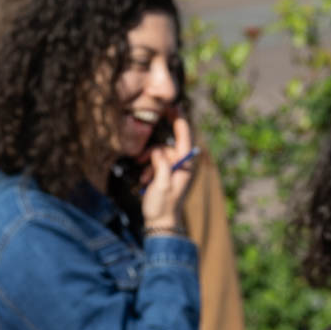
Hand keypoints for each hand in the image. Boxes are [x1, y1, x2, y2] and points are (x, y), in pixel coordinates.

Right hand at [140, 112, 195, 232]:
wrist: (161, 224)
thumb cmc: (162, 206)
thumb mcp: (161, 185)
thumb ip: (162, 165)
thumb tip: (158, 152)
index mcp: (186, 167)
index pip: (185, 138)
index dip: (180, 121)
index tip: (175, 106)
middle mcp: (183, 166)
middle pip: (170, 146)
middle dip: (155, 149)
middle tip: (145, 152)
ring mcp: (175, 170)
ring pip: (160, 155)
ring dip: (149, 162)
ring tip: (144, 177)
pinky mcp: (167, 175)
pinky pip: (157, 163)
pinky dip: (149, 169)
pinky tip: (144, 180)